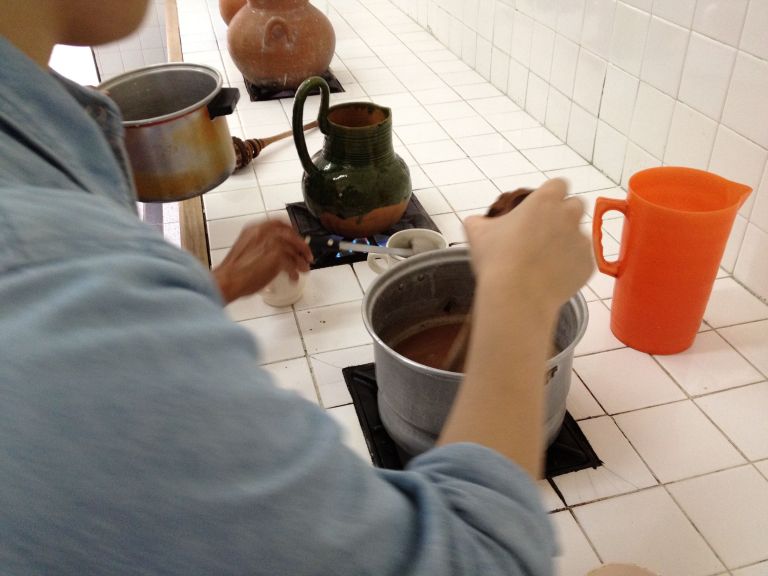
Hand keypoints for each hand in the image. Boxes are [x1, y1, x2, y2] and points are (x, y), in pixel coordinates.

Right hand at [212, 220, 312, 303]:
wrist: (227, 280)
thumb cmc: (232, 270)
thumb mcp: (245, 249)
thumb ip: (259, 245)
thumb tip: (271, 252)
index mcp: (254, 228)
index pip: (279, 223)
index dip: (291, 230)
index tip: (296, 237)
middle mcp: (264, 232)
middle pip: (291, 235)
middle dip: (301, 246)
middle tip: (306, 255)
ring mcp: (272, 243)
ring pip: (294, 250)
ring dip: (301, 261)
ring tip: (304, 268)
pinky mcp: (278, 257)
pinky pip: (292, 264)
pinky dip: (295, 272)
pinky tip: (294, 277)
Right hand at [464, 178, 592, 312]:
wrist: (517, 297)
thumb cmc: (496, 260)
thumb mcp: (477, 234)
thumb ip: (479, 222)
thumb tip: (477, 222)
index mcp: (544, 201)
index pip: (558, 184)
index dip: (550, 194)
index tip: (539, 207)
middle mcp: (568, 216)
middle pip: (576, 204)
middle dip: (565, 214)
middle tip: (544, 232)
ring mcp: (581, 241)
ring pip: (580, 235)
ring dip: (567, 242)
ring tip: (545, 261)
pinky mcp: (588, 265)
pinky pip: (582, 261)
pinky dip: (571, 267)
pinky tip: (552, 278)